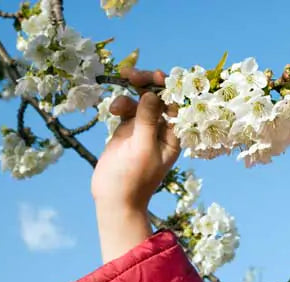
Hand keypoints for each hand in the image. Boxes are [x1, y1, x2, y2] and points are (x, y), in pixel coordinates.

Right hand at [91, 68, 179, 210]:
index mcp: (173, 136)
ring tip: (116, 106)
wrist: (114, 199)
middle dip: (146, 84)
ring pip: (140, 101)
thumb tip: (152, 94)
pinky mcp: (127, 130)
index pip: (176, 105)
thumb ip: (147, 120)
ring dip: (129, 96)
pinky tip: (112, 110)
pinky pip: (127, 109)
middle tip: (130, 74)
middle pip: (158, 98)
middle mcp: (161, 130)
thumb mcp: (142, 147)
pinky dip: (120, 105)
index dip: (168, 87)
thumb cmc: (133, 178)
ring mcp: (143, 129)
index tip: (156, 76)